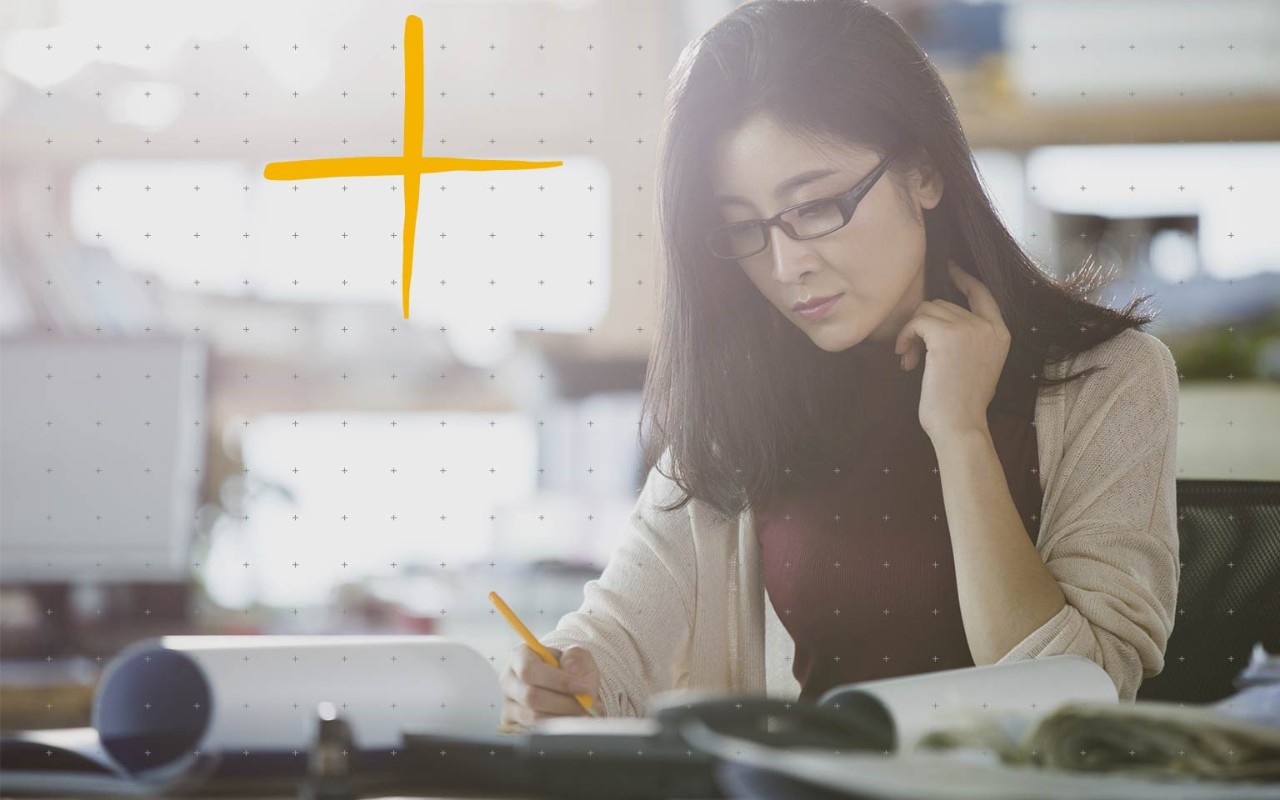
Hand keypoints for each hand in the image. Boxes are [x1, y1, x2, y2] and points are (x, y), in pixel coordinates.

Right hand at [499, 644, 600, 725]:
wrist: (563, 685)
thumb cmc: (567, 668)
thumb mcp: (575, 656)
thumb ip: (576, 659)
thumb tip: (572, 672)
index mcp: (519, 656)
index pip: (530, 670)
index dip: (558, 681)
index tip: (585, 688)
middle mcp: (508, 680)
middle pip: (531, 696)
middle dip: (564, 703)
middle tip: (588, 705)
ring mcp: (508, 703)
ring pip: (533, 717)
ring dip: (563, 717)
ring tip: (585, 714)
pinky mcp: (512, 723)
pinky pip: (533, 731)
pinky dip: (556, 729)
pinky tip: (572, 722)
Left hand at [893, 260, 1010, 439]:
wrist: (961, 425)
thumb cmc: (963, 402)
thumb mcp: (978, 362)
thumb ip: (970, 337)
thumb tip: (939, 320)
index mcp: (1001, 332)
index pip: (982, 292)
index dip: (964, 278)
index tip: (949, 267)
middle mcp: (988, 326)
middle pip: (943, 303)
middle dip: (923, 326)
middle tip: (913, 354)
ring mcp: (969, 328)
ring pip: (927, 310)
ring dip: (912, 333)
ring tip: (910, 360)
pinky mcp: (946, 335)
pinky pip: (916, 321)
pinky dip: (905, 337)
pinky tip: (905, 358)